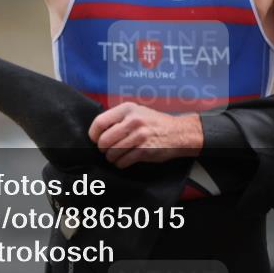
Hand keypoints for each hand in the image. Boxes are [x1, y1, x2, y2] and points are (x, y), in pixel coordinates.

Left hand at [88, 102, 202, 168]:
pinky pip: (123, 161)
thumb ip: (119, 118)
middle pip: (104, 140)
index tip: (95, 139)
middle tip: (107, 150)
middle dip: (103, 149)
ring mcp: (139, 136)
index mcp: (127, 109)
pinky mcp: (144, 150)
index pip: (100, 122)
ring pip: (112, 153)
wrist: (179, 133)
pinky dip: (121, 163)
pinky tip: (124, 160)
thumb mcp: (137, 112)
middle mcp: (133, 121)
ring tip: (116, 156)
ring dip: (111, 158)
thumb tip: (98, 132)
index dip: (94, 134)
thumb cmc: (155, 123)